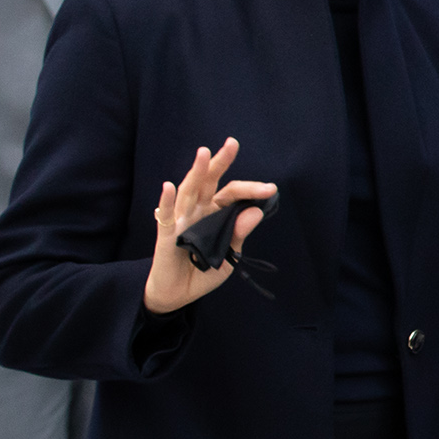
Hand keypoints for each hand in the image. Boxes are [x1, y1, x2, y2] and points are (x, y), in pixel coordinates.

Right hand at [143, 139, 276, 314]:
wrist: (178, 294)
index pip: (233, 195)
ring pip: (189, 191)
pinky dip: (167, 201)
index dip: (251, 190)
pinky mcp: (167, 234)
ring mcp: (182, 219)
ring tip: (204, 153)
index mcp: (216, 213)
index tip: (271, 189)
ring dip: (196, 172)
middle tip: (232, 144)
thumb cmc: (203, 272)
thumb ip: (239, 234)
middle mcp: (198, 211)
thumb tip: (255, 212)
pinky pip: (167, 215)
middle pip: (210, 182)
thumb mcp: (229, 255)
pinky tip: (169, 186)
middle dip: (220, 162)